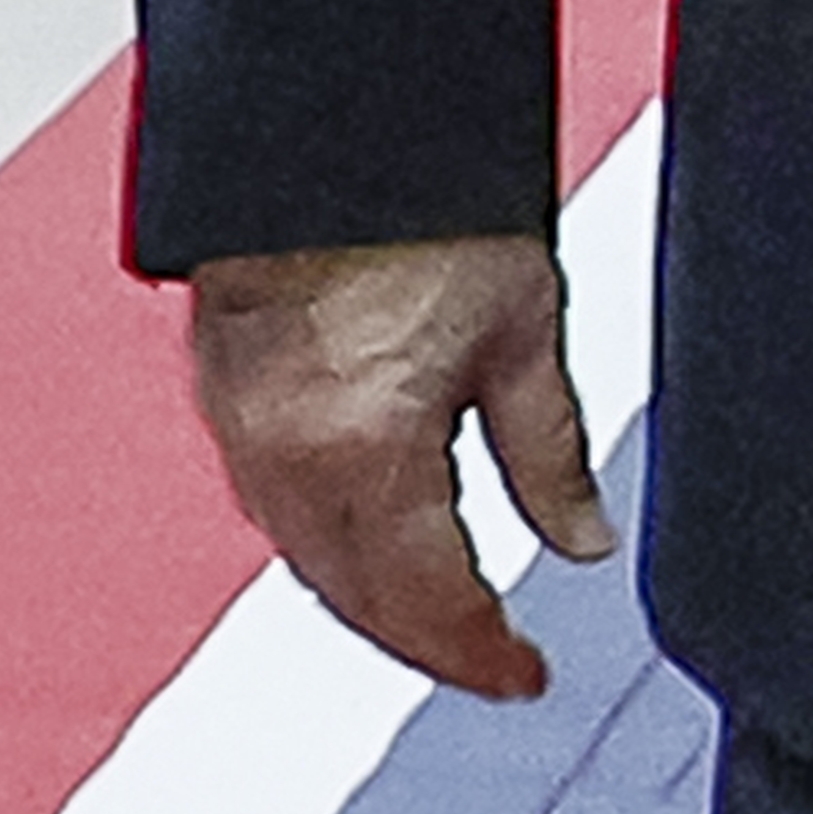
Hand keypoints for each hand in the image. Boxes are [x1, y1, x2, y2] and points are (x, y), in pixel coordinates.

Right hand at [186, 234, 611, 696]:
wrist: (328, 138)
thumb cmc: (429, 211)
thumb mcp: (525, 330)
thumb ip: (551, 451)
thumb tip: (585, 540)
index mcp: (368, 449)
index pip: (427, 596)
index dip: (480, 650)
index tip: (524, 675)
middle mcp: (290, 463)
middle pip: (362, 599)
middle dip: (431, 642)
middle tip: (497, 661)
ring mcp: (246, 442)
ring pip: (315, 568)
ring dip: (380, 605)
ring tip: (453, 619)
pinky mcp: (227, 414)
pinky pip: (281, 520)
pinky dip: (335, 554)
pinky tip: (381, 552)